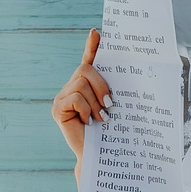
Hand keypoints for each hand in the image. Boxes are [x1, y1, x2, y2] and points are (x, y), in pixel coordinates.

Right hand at [53, 28, 112, 161]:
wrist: (102, 158)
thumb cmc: (112, 134)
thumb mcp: (118, 108)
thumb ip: (117, 91)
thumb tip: (133, 71)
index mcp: (88, 86)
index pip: (88, 60)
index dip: (92, 46)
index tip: (97, 33)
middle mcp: (72, 88)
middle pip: (85, 69)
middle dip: (101, 85)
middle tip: (111, 105)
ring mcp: (62, 98)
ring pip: (80, 83)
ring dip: (95, 102)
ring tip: (101, 119)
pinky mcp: (57, 109)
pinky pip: (75, 98)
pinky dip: (86, 109)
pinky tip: (89, 122)